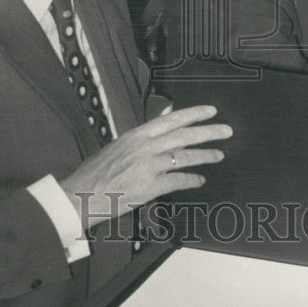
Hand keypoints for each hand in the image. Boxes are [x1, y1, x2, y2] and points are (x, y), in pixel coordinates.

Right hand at [59, 105, 232, 229]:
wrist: (81, 195)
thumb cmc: (96, 173)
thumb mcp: (118, 146)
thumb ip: (141, 137)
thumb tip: (163, 125)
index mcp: (136, 134)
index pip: (172, 119)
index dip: (194, 114)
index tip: (211, 111)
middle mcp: (145, 147)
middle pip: (184, 136)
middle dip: (208, 132)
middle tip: (226, 131)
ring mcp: (148, 166)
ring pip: (184, 157)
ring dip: (205, 156)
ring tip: (218, 155)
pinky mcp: (150, 187)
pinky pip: (178, 181)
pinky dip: (191, 180)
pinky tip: (200, 180)